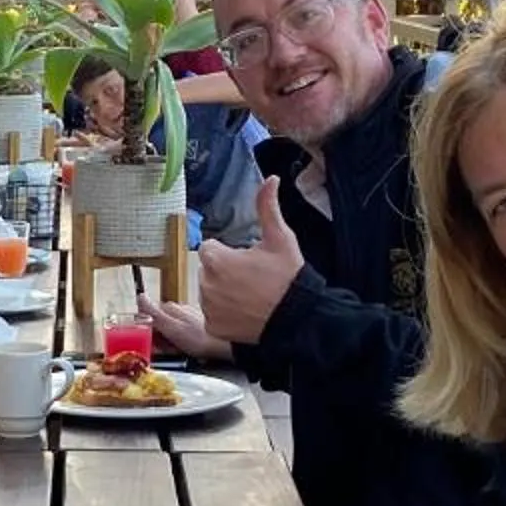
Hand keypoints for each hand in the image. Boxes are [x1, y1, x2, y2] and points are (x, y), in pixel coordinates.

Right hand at [136, 293, 230, 361]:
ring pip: (170, 330)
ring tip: (179, 350)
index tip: (152, 343)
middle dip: (159, 338)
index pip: (148, 318)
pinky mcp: (195, 325)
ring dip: (170, 341)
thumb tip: (140, 297)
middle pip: (159, 325)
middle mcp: (178, 309)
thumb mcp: (171, 327)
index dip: (147, 332)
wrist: (224, 346)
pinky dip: (181, 342)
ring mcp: (187, 316)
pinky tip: (188, 348)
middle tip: (167, 350)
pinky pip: (181, 334)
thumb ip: (153, 313)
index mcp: (169, 308)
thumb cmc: (199, 339)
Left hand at [195, 178, 304, 344]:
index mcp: (216, 259)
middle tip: (251, 279)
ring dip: (224, 292)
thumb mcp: (280, 238)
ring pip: (210, 293)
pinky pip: (213, 315)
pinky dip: (225, 314)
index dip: (229, 253)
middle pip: (208, 270)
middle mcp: (206, 283)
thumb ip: (267, 207)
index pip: (210, 248)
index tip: (246, 261)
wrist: (298, 317)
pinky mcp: (213, 327)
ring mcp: (209, 307)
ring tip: (251, 296)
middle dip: (225, 272)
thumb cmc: (288, 277)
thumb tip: (270, 179)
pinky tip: (246, 312)